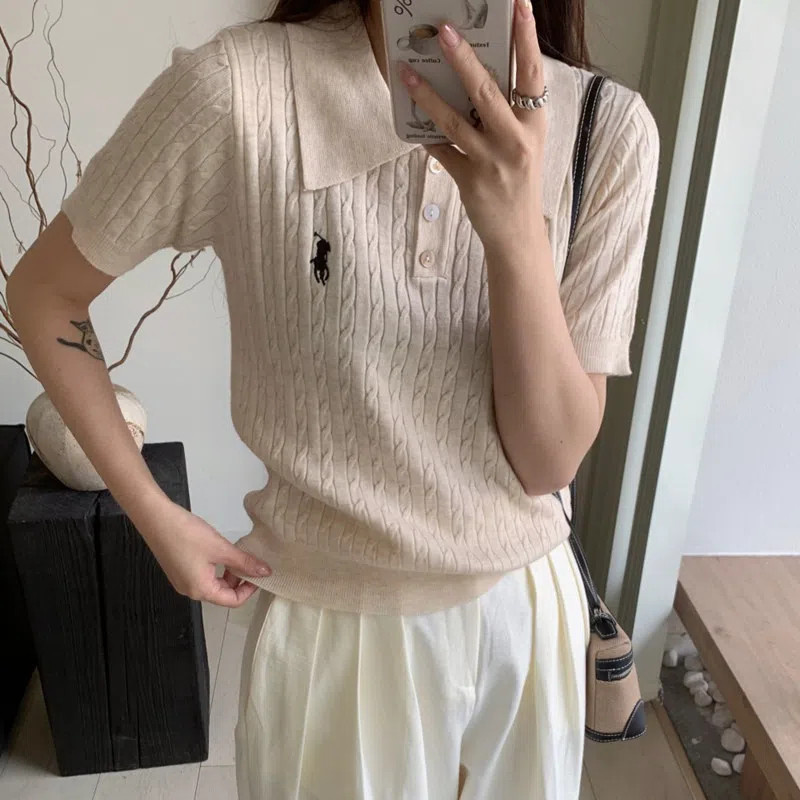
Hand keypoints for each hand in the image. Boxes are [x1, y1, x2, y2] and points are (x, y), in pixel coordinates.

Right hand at [134, 498, 271, 607]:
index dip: (249, 589)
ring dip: (228, 572)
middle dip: (239, 579)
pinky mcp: (178, 570)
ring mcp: (182, 581)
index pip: (232, 601)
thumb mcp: (221, 548)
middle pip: (222, 594)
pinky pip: (203, 575)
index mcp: (201, 590)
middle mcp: (190, 591)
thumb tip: (265, 572)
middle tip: (249, 561)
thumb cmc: (187, 534)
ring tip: (236, 554)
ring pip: (213, 584)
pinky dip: (216, 567)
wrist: (156, 518)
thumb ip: (244, 562)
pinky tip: (220, 551)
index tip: (259, 573)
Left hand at [396, 0, 546, 254]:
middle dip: (463, 58)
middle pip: (487, 91)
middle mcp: (515, 141)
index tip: (519, 5)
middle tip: (444, 30)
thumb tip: (474, 76)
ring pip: (455, 121)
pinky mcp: (469, 181)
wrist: (517, 233)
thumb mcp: (525, 143)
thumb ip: (508, 113)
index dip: (527, 38)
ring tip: (407, 72)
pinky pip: (441, 151)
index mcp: (534, 125)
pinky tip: (410, 119)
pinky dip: (425, 135)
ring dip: (428, 94)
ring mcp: (491, 162)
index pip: (532, 74)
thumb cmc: (520, 181)